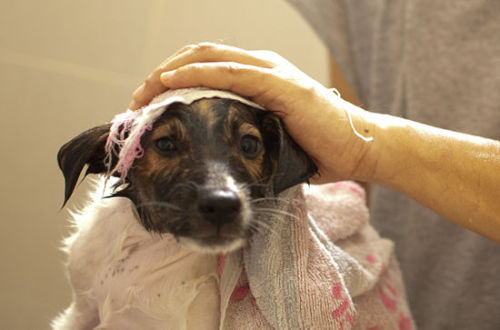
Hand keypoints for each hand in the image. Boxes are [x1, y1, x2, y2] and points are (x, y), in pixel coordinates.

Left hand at [129, 43, 376, 182]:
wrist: (360, 149)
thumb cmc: (319, 148)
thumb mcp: (273, 138)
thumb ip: (248, 134)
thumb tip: (221, 154)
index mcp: (259, 79)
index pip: (208, 69)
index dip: (175, 80)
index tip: (151, 104)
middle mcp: (262, 68)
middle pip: (201, 57)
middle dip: (164, 74)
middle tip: (139, 97)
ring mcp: (271, 73)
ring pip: (209, 59)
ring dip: (171, 72)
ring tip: (145, 90)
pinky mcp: (280, 85)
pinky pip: (231, 73)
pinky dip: (198, 74)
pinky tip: (172, 81)